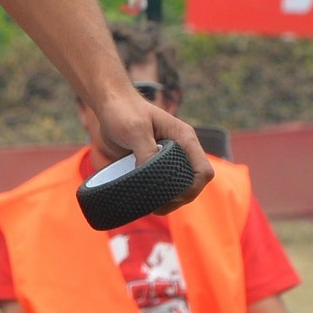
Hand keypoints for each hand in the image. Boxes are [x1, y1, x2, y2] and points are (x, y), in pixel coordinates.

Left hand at [95, 89, 213, 210]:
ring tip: (151, 207)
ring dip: (169, 200)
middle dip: (180, 198)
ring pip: (180, 186)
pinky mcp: (155, 163)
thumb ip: (146, 152)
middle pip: (193, 183)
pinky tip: (145, 200)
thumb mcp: (135, 130)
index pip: (203, 170)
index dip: (193, 188)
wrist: (110, 104)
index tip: (173, 197)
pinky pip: (164, 183)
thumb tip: (153, 176)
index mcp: (184, 138)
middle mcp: (180, 149)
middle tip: (158, 208)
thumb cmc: (123, 111)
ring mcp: (169, 157)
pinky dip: (158, 194)